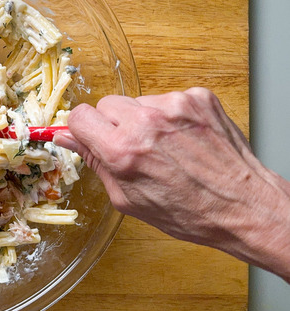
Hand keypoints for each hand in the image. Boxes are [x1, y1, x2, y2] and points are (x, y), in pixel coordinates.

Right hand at [53, 88, 289, 280]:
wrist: (243, 206)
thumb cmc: (188, 212)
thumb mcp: (127, 198)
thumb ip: (94, 161)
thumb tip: (67, 138)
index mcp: (122, 151)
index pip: (80, 116)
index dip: (84, 129)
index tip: (92, 138)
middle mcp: (146, 122)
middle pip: (106, 104)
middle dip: (113, 124)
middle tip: (133, 149)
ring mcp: (174, 106)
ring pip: (137, 102)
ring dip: (143, 120)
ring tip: (165, 148)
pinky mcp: (198, 98)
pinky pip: (167, 100)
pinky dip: (170, 117)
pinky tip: (183, 140)